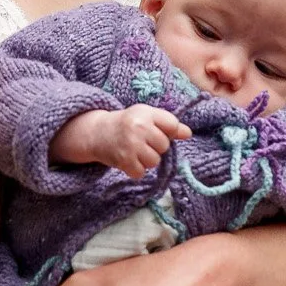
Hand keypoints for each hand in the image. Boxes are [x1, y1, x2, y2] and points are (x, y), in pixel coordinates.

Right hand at [51, 103, 191, 179]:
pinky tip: (128, 160)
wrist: (97, 132)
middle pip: (164, 146)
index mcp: (146, 113)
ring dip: (146, 160)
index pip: (173, 125)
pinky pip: (141, 172)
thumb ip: (168, 124)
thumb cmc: (127, 124)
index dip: (168, 132)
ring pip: (154, 161)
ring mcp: (131, 145)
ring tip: (135, 151)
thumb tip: (188, 134)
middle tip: (141, 142)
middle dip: (155, 147)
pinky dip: (135, 170)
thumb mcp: (146, 117)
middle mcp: (139, 127)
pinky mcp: (124, 160)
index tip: (156, 132)